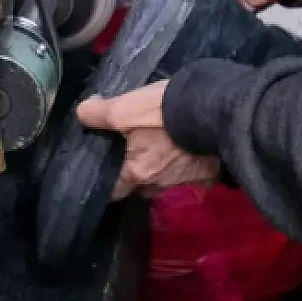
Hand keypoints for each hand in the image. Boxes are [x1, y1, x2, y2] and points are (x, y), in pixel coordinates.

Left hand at [76, 83, 219, 200]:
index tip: (102, 169)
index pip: (113, 192)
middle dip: (135, 173)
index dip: (106, 182)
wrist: (217, 111)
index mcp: (136, 174)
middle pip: (139, 186)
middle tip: (131, 151)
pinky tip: (186, 147)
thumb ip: (98, 113)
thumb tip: (83, 114)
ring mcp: (186, 181)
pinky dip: (185, 163)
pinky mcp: (208, 173)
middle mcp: (159, 184)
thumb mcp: (124, 108)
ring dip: (161, 167)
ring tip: (160, 146)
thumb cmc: (165, 113)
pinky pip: (190, 173)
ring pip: (164, 179)